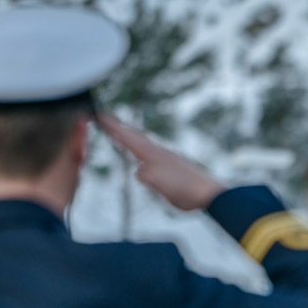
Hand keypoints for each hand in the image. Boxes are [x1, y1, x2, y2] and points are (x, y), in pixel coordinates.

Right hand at [96, 113, 224, 210]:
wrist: (208, 193)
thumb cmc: (184, 188)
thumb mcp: (159, 184)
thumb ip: (145, 175)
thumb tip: (139, 171)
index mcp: (152, 154)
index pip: (128, 137)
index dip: (113, 127)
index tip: (99, 115)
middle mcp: (158, 151)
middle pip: (134, 136)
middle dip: (119, 127)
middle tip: (105, 118)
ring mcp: (165, 157)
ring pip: (142, 143)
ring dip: (129, 136)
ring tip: (120, 132)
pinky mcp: (171, 165)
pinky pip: (149, 152)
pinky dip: (140, 147)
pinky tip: (142, 154)